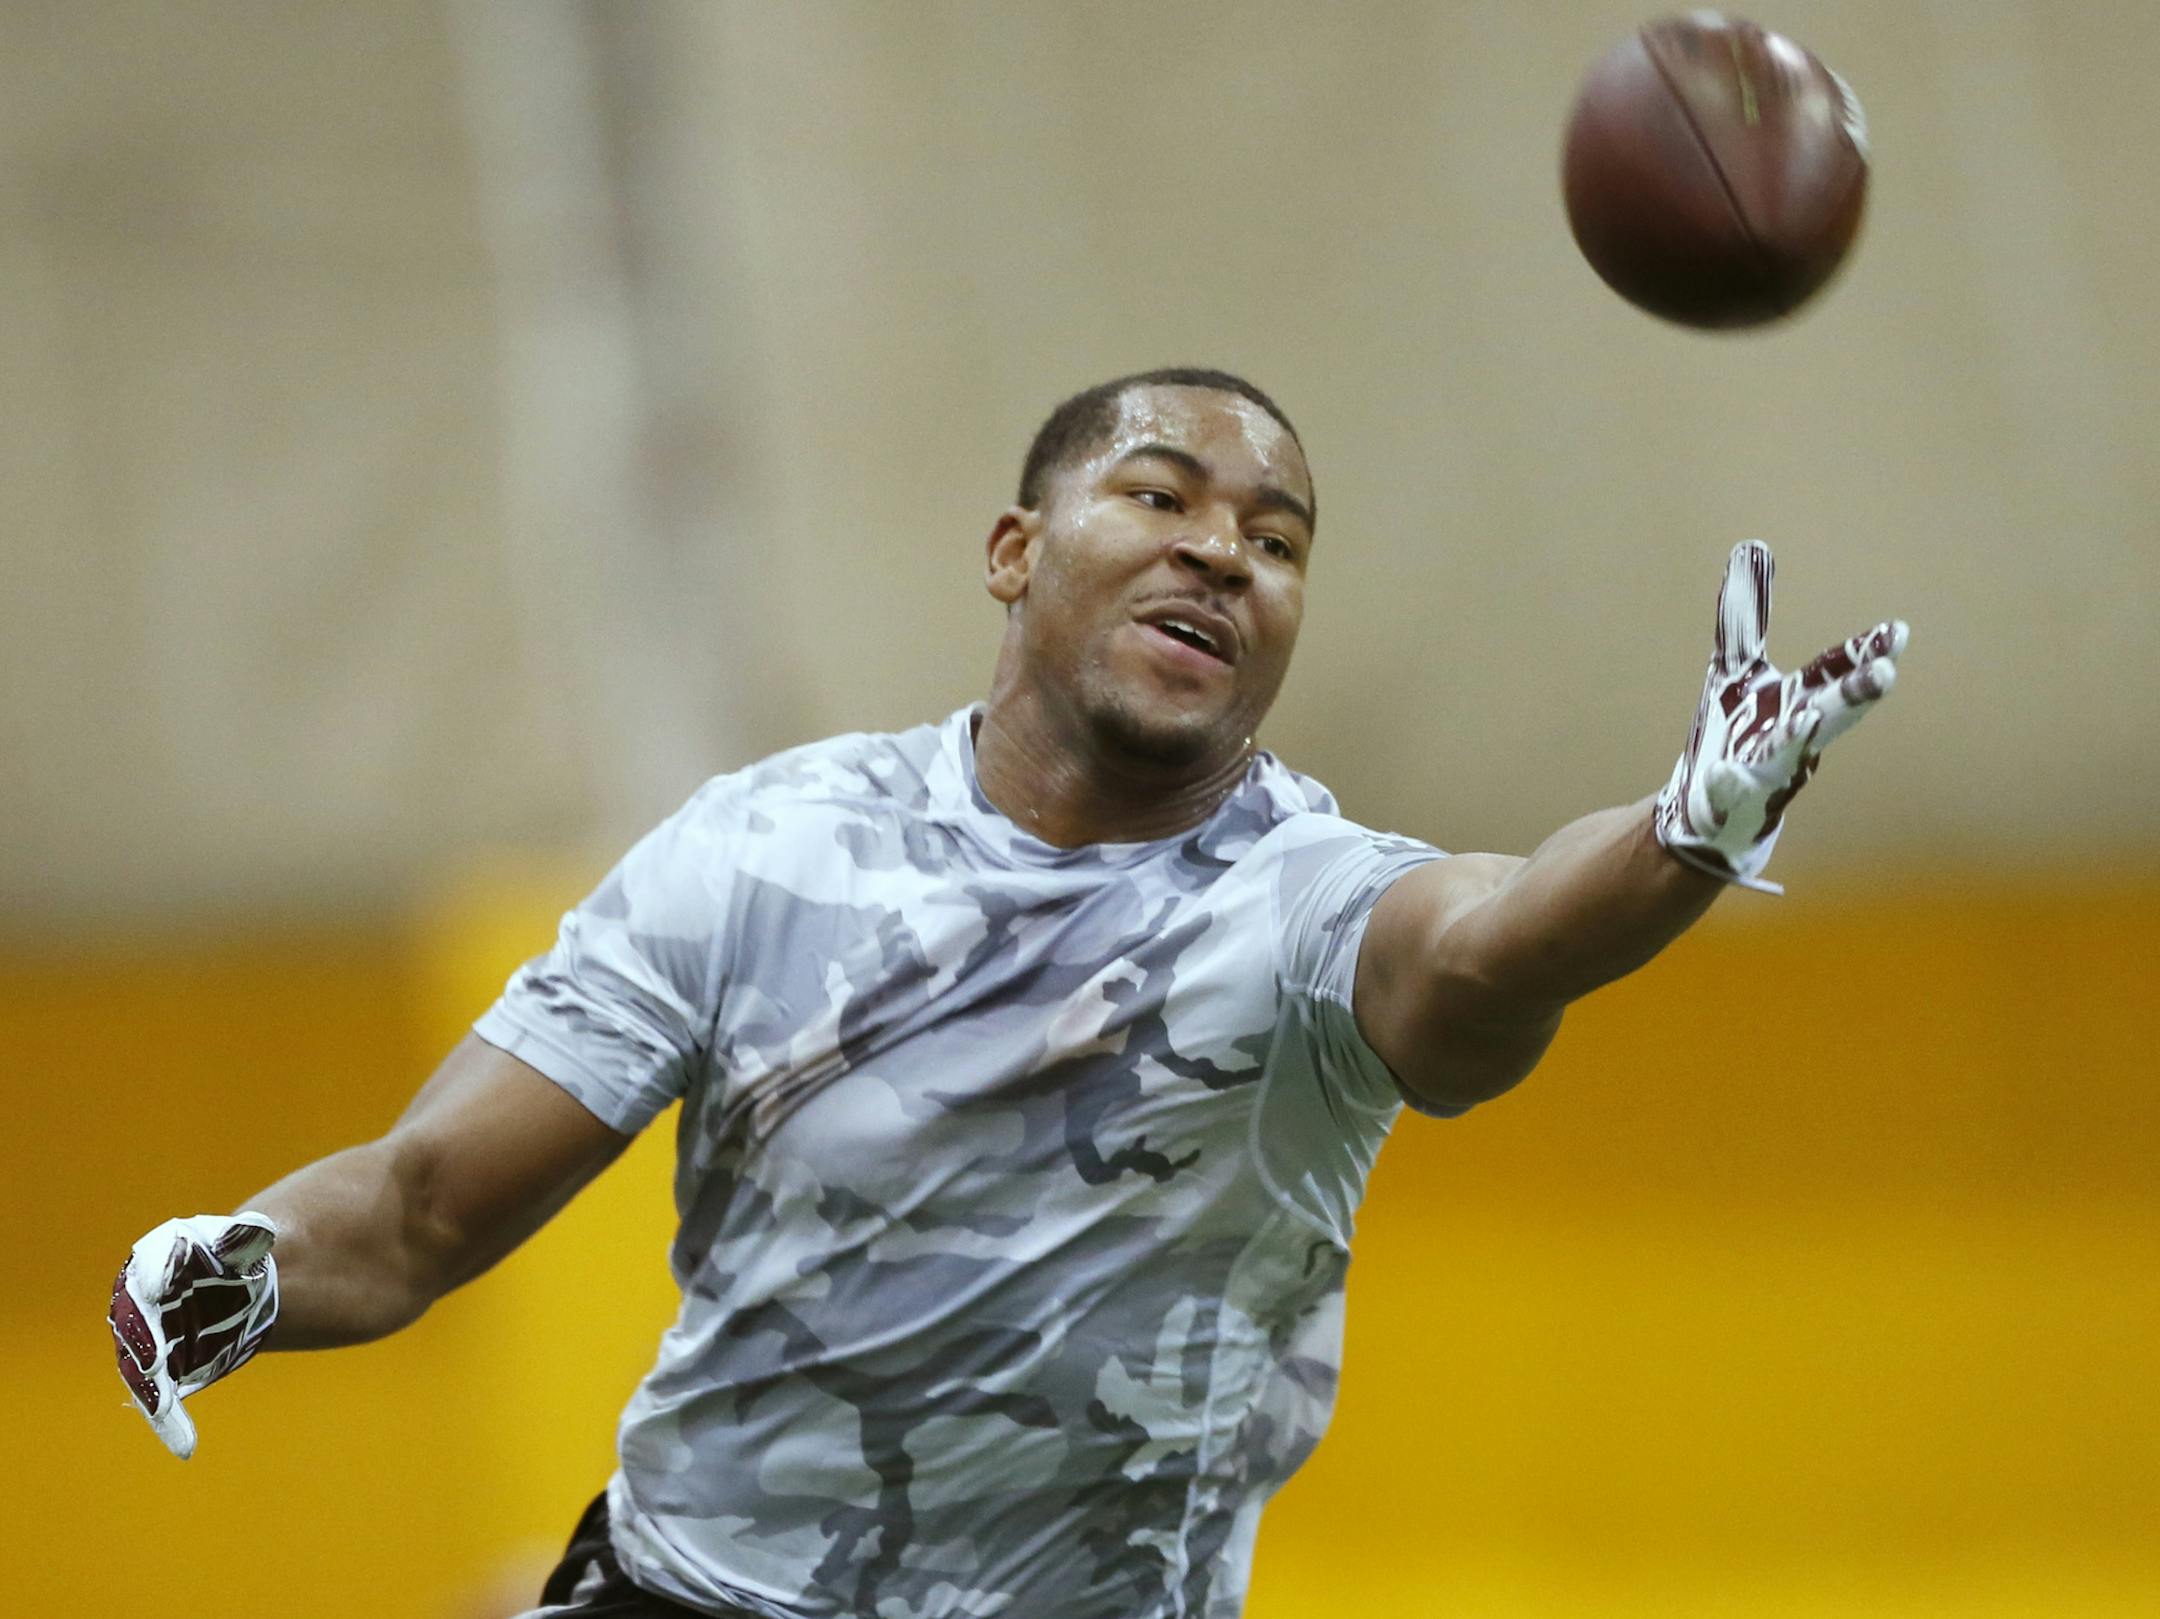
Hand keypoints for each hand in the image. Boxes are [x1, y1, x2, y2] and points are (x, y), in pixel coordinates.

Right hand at [109, 1212, 280, 1458]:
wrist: (233, 1282)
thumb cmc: (236, 1253)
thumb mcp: (246, 1241)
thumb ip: (245, 1240)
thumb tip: (258, 1233)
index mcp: (157, 1257)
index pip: (151, 1265)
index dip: (152, 1274)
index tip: (152, 1284)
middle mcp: (138, 1300)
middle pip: (136, 1323)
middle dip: (143, 1342)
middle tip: (152, 1362)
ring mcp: (142, 1337)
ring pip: (140, 1368)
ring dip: (151, 1391)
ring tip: (165, 1411)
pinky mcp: (157, 1369)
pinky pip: (158, 1396)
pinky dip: (168, 1421)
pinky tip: (185, 1446)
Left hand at [1654, 540, 1905, 893]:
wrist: (1715, 815)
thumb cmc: (1739, 735)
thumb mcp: (1737, 670)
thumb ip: (1744, 617)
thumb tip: (1751, 546)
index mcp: (1800, 702)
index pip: (1837, 672)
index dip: (1866, 652)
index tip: (1898, 632)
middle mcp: (1794, 736)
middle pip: (1830, 711)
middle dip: (1854, 693)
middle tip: (1884, 673)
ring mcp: (1764, 770)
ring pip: (1786, 753)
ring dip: (1799, 736)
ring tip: (1807, 717)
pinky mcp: (1730, 800)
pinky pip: (1729, 790)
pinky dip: (1729, 782)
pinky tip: (1723, 773)